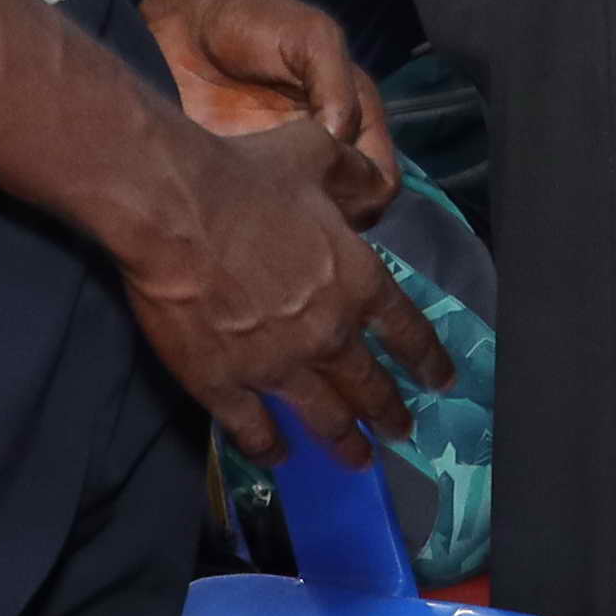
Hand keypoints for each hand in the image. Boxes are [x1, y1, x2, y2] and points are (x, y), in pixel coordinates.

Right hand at [107, 112, 447, 458]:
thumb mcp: (317, 154)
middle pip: (369, 386)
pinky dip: (270, 447)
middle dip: (390, 414)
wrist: (174, 208)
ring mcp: (276, 366)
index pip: (407, 331)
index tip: (441, 381)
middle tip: (401, 432)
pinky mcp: (224, 384)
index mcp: (357, 281)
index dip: (428, 360)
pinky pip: (253, 429)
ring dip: (345, 444)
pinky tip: (279, 456)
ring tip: (358, 461)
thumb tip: (371, 182)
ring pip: (323, 419)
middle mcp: (328, 333)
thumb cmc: (246, 175)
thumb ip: (352, 175)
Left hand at [147, 0, 399, 221]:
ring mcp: (282, 165)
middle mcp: (324, 149)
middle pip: (347, 211)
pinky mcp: (241, 174)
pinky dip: (252, 222)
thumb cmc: (257, 18)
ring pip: (304, 220)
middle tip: (290, 217)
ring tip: (262, 219)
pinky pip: (258, 213)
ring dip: (290, 227)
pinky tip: (233, 216)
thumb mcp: (310, 38)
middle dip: (329, 222)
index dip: (367, 196)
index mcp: (354, 117)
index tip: (329, 198)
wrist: (187, 14)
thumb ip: (335, 85)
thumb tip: (340, 140)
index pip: (381, 180)